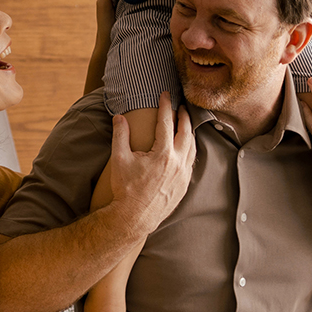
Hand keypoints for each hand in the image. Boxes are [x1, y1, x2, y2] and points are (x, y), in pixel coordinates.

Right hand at [106, 92, 194, 237]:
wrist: (135, 217)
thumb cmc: (125, 189)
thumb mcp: (119, 159)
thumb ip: (120, 135)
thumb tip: (119, 117)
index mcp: (163, 153)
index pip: (166, 122)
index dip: (166, 106)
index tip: (165, 94)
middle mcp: (177, 162)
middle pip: (185, 132)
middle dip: (183, 116)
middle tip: (180, 106)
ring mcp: (183, 175)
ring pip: (192, 147)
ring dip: (189, 132)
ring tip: (185, 124)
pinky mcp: (184, 185)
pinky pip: (192, 162)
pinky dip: (191, 150)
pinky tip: (186, 147)